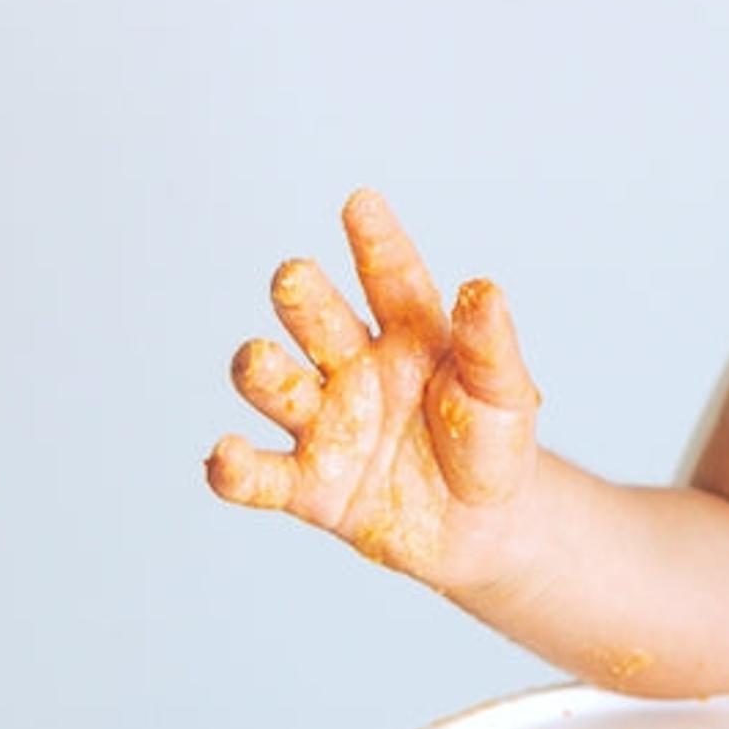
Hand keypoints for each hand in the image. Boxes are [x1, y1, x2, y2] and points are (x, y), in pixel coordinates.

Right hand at [206, 189, 544, 592]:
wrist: (484, 526)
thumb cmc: (493, 442)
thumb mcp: (504, 392)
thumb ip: (490, 345)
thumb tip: (483, 288)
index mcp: (409, 335)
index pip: (389, 278)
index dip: (374, 241)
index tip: (360, 202)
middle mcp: (356, 368)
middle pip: (316, 319)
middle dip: (300, 298)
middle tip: (294, 278)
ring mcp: (328, 423)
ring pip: (276, 384)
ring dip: (261, 371)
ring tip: (263, 361)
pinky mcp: (311, 486)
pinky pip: (261, 475)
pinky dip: (235, 467)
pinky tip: (225, 456)